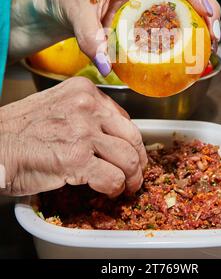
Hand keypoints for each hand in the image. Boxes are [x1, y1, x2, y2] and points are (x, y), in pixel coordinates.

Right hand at [0, 77, 146, 195]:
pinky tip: (109, 191)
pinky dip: (115, 188)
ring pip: (128, 158)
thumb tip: (111, 133)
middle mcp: (88, 106)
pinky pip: (112, 177)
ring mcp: (83, 131)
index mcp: (84, 90)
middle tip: (136, 173)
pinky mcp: (77, 159)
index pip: (123, 117)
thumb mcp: (57, 105)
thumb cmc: (20, 129)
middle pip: (132, 136)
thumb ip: (85, 113)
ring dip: (132, 178)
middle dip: (139, 160)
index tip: (131, 152)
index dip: (131, 140)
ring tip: (127, 186)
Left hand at [48, 0, 220, 75]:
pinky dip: (188, 23)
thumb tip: (105, 64)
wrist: (61, 1)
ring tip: (212, 41)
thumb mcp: (76, 15)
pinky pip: (175, 8)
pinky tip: (195, 41)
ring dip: (202, 16)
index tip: (209, 14)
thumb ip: (89, 39)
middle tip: (216, 35)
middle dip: (207, 7)